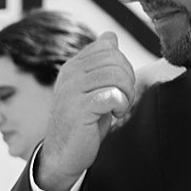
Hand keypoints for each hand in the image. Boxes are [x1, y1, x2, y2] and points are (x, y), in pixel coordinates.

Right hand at [34, 33, 138, 190]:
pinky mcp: (79, 108)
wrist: (63, 154)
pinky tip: (115, 115)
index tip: (117, 85)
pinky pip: (112, 95)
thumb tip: (109, 36)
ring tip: (119, 107)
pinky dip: (121, 105)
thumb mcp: (91, 87)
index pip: (107, 46)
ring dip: (126, 93)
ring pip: (116, 75)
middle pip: (115, 58)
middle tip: (122, 98)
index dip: (122, 64)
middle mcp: (69, 74)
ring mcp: (72, 90)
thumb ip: (100, 63)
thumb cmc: (82, 122)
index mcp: (73, 66)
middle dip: (128, 78)